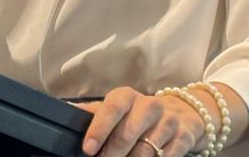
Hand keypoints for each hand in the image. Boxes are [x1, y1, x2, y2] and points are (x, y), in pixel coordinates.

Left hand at [74, 87, 204, 156]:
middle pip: (128, 134)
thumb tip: (64, 112)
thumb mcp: (117, 108)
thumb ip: (92, 112)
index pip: (112, 107)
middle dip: (112, 154)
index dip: (100, 127)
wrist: (183, 112)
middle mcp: (149, 106)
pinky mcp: (184, 137)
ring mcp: (168, 122)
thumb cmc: (139, 113)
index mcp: (127, 97)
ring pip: (146, 150)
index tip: (88, 149)